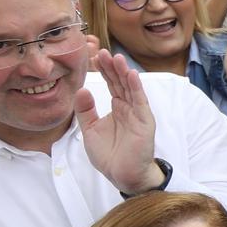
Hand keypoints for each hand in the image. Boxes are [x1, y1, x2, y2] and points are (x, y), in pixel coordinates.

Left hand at [76, 49, 160, 192]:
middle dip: (111, 67)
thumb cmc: (109, 155)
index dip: (104, 70)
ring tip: (116, 58)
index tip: (94, 56)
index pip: (111, 84)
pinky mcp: (144, 121)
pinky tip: (131, 75)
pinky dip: (136, 88)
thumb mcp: (90, 130)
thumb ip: (85, 111)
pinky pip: (140, 102)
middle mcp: (128, 107)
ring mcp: (137, 113)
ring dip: (124, 72)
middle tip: (101, 51)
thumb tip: (81, 90)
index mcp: (117, 108)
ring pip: (130, 88)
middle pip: (120, 82)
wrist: (122, 175)